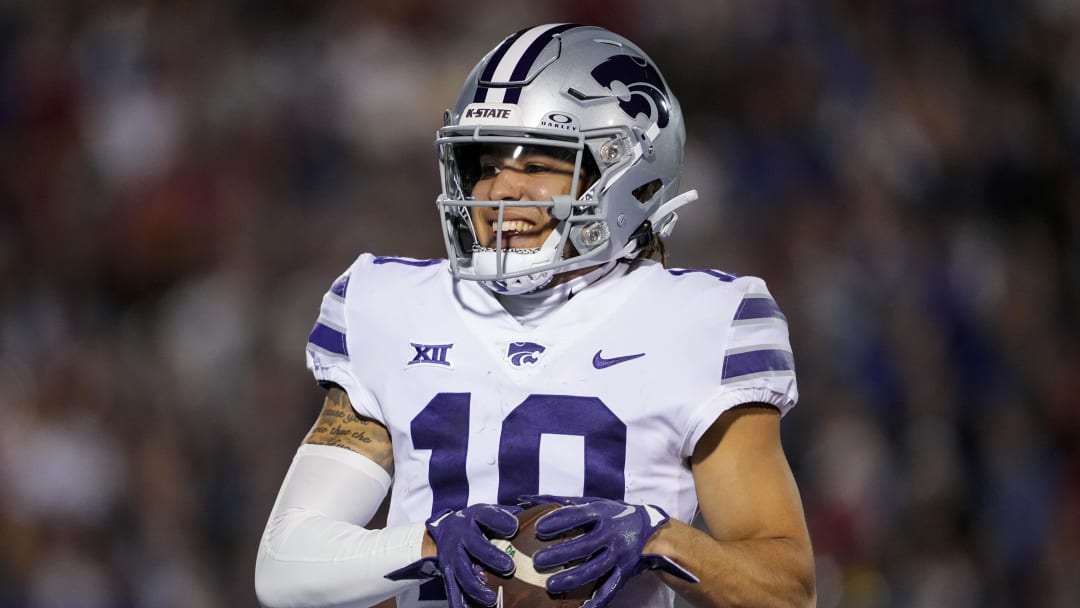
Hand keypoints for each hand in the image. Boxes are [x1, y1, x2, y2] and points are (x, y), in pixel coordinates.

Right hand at [385, 504, 520, 606]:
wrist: (446, 529)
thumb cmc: (478, 523)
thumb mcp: (490, 513)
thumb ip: (510, 516)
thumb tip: (538, 519)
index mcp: (475, 517)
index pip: (487, 515)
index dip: (500, 520)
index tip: (514, 527)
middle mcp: (461, 536)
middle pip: (474, 545)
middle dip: (490, 556)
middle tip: (509, 567)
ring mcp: (452, 556)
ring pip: (462, 572)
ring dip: (476, 586)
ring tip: (491, 599)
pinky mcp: (447, 573)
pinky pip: (452, 589)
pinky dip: (458, 602)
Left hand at [520, 495, 697, 607]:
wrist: (652, 532)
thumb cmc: (614, 515)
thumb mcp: (593, 503)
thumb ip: (560, 503)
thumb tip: (525, 499)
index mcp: (601, 513)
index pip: (577, 515)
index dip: (558, 521)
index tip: (539, 528)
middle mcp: (611, 534)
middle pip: (584, 545)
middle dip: (560, 554)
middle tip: (538, 561)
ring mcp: (618, 555)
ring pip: (594, 569)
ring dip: (572, 578)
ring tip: (550, 586)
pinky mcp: (623, 573)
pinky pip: (609, 589)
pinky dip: (596, 601)